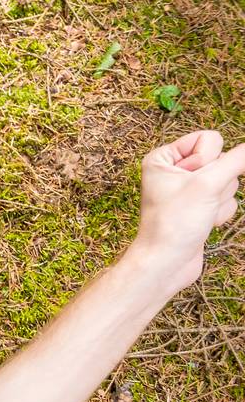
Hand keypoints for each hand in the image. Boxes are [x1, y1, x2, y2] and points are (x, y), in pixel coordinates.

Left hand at [131, 129, 243, 289]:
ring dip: (220, 199)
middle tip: (196, 201)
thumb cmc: (175, 223)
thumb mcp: (207, 185)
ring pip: (228, 181)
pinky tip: (204, 223)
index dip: (209, 160)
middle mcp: (174, 171)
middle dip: (217, 183)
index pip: (209, 138)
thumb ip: (237, 161)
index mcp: (163, 158)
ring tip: (199, 214)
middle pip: (222, 160)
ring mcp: (189, 189)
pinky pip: (227, 199)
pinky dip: (220, 212)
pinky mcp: (200, 206)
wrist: (168, 263)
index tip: (190, 182)